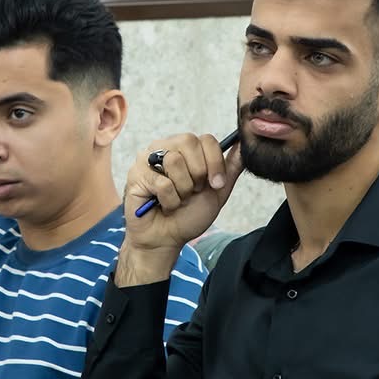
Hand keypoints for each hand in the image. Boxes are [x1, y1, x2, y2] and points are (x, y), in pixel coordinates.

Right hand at [123, 133, 243, 253]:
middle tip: (191, 192)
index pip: (206, 139)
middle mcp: (165, 148)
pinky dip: (169, 200)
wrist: (166, 240)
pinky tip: (163, 205)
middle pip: (189, 142)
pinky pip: (162, 182)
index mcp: (185, 149)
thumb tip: (242, 143)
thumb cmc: (188, 216)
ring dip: (182, 189)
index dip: (214, 162)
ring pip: (174, 161)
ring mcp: (147, 159)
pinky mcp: (136, 175)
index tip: (215, 184)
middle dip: (197, 174)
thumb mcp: (216, 192)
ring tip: (176, 199)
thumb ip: (229, 168)